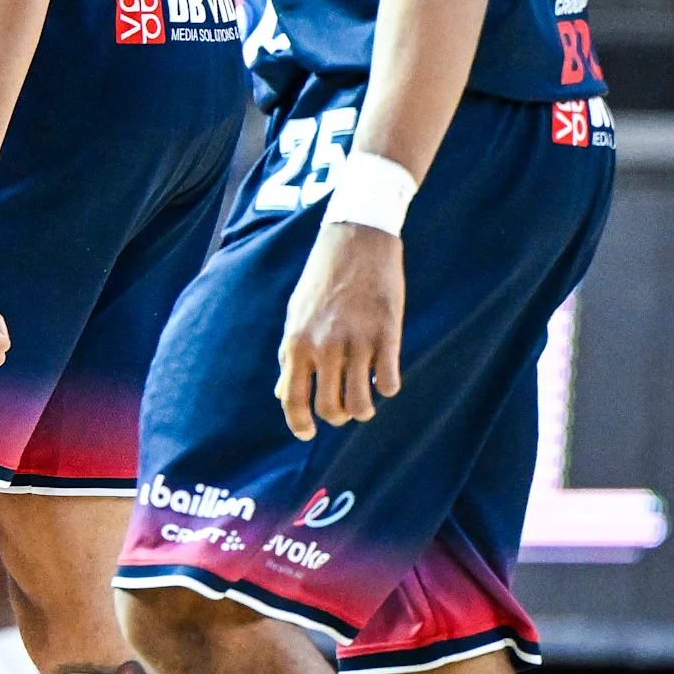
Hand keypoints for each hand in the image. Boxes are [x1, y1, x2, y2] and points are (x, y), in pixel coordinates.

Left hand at [276, 223, 404, 440]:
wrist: (356, 240)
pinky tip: (385, 378)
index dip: (299, 424)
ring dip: (363, 410)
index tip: (307, 433)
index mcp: (297, 342)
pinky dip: (388, 388)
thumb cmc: (322, 280)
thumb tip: (283, 393)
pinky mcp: (387, 334)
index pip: (292, 400)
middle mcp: (324, 346)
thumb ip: (290, 355)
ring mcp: (357, 342)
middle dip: (337, 418)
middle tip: (343, 411)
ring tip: (365, 402)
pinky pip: (390, 382)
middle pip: (329, 408)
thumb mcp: (296, 315)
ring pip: (361, 403)